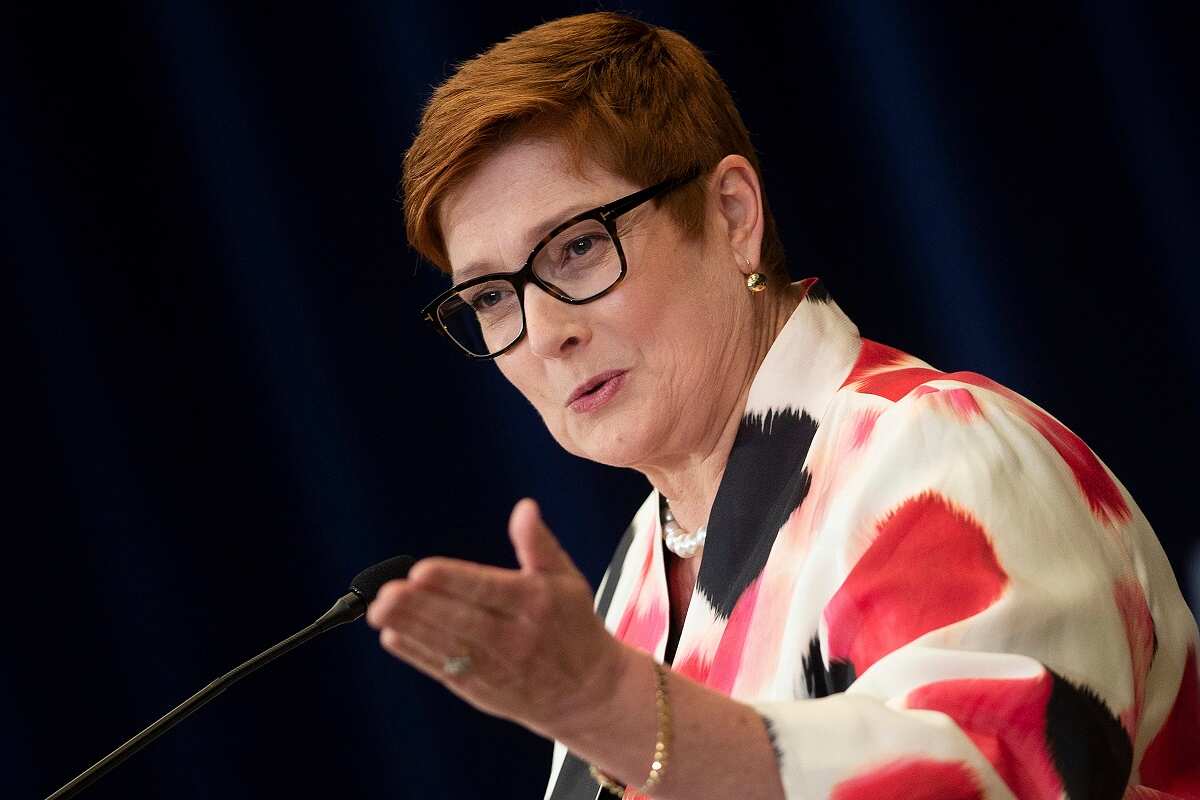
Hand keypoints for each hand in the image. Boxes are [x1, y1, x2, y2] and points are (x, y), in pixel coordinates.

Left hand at [366, 498, 628, 737]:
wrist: (588, 693)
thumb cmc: (573, 625)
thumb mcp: (566, 579)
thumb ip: (538, 544)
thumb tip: (525, 507)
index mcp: (535, 604)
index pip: (488, 590)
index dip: (453, 581)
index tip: (421, 570)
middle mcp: (515, 638)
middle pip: (462, 621)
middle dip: (421, 607)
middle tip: (387, 592)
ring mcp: (497, 667)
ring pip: (448, 647)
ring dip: (411, 629)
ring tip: (378, 611)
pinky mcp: (482, 690)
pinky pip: (445, 670)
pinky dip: (417, 654)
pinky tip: (392, 636)